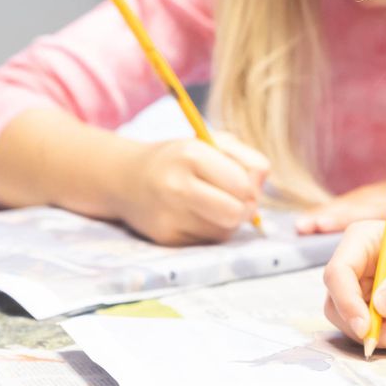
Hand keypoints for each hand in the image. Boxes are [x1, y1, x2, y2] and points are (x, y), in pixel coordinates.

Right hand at [116, 133, 269, 245]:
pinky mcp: (165, 238)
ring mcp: (168, 215)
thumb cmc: (180, 159)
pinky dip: (211, 230)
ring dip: (228, 221)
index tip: (243, 182)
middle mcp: (175, 186)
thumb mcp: (212, 144)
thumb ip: (247, 160)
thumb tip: (260, 189)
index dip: (250, 186)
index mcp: (190, 155)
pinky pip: (207, 242)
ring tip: (214, 205)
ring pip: (224, 231)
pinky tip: (197, 216)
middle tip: (238, 200)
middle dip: (244, 208)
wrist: (126, 178)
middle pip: (235, 213)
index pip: (242, 184)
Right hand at [322, 221, 385, 350]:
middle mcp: (359, 266)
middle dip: (367, 327)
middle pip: (339, 305)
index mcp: (365, 241)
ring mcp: (368, 292)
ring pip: (356, 325)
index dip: (346, 302)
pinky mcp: (381, 314)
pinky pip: (376, 334)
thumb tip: (379, 304)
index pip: (338, 273)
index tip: (366, 328)